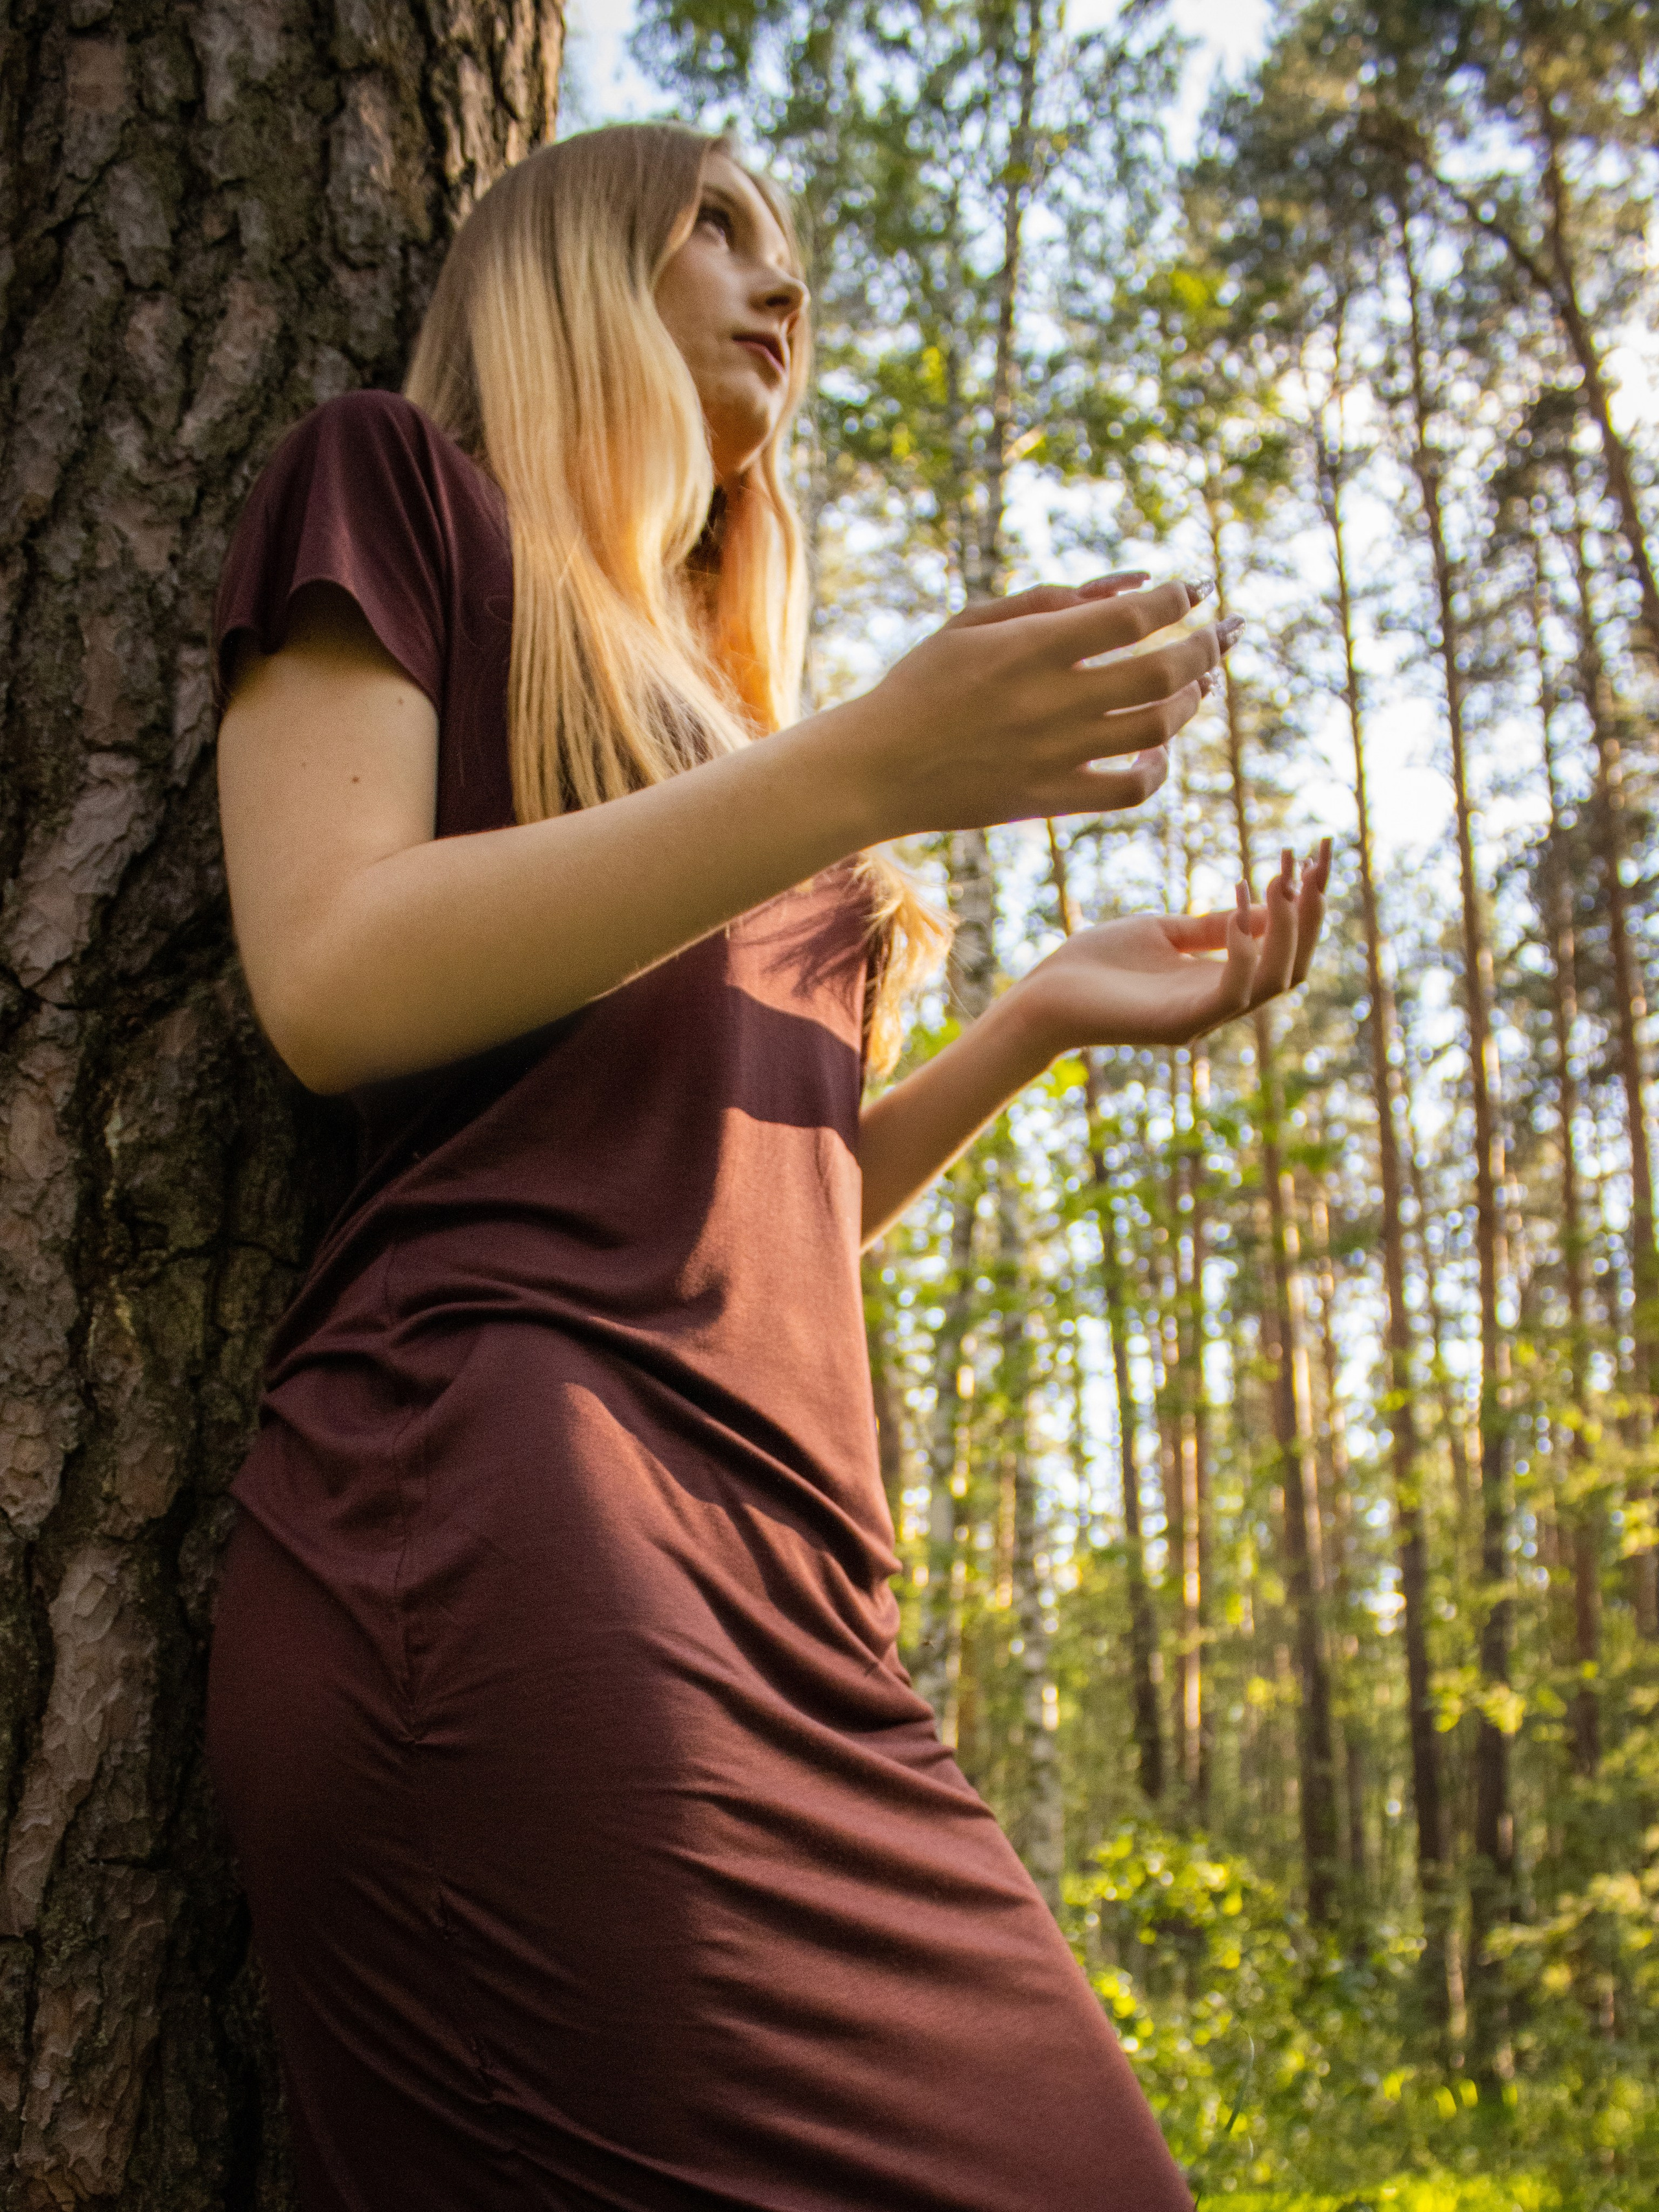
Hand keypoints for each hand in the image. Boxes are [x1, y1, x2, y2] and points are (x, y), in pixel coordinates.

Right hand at [845, 572, 1240, 838]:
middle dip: (1210, 646)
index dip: (1178, 600)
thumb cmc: (923, 684)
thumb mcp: (972, 621)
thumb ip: (1049, 598)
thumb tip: (1129, 584)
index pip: (1135, 615)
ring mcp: (1057, 754)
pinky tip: (1157, 752)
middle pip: (1164, 670)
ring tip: (1199, 686)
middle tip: (1227, 633)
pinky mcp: (1052, 799)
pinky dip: (1158, 770)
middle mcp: (1054, 700)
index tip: (1194, 592)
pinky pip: (1131, 790)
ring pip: (1158, 727)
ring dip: (1191, 701)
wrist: (877, 768)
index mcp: (1032, 647)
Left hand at [1015, 840, 1332, 1053]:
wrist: (1044, 995)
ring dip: (1287, 929)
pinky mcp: (1179, 1024)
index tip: (1315, 855)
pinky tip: (1242, 909)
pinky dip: (1244, 952)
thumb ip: (1210, 926)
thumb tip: (1257, 907)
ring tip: (1280, 881)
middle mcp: (1221, 1003)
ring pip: (1275, 981)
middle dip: (1311, 912)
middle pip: (1294, 966)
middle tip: (1314, 860)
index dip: (1307, 903)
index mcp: (1219, 981)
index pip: (1284, 946)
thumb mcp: (1162, 931)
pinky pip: (1232, 993)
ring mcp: (1203, 1017)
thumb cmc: (1096, 963)